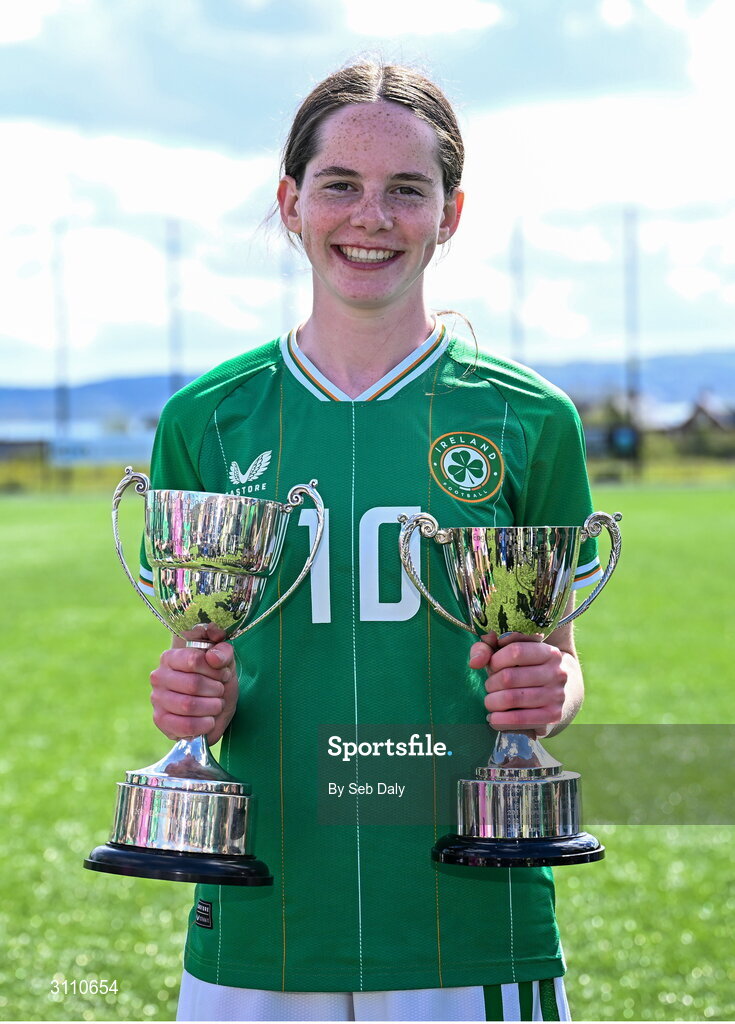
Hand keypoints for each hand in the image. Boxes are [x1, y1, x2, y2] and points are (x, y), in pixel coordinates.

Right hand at [150, 627, 238, 743]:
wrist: (210, 702)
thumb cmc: (215, 679)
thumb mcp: (224, 662)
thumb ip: (223, 653)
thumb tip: (213, 657)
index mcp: (171, 657)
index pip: (194, 660)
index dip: (215, 670)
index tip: (223, 675)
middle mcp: (159, 676)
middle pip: (193, 684)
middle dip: (215, 690)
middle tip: (220, 692)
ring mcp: (157, 699)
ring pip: (188, 705)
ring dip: (212, 707)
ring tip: (216, 705)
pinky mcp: (160, 720)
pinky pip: (184, 725)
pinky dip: (203, 725)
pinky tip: (210, 721)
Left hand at [469, 631, 567, 736]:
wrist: (555, 693)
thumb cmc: (524, 668)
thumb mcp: (508, 652)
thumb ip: (487, 648)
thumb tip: (475, 662)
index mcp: (549, 652)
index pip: (516, 651)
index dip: (496, 660)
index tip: (492, 666)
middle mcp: (557, 672)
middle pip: (509, 677)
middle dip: (491, 683)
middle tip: (489, 686)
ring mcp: (556, 695)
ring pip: (511, 698)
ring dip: (492, 701)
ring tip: (490, 701)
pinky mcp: (552, 716)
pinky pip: (519, 720)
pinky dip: (499, 720)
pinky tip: (493, 717)